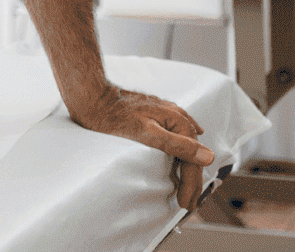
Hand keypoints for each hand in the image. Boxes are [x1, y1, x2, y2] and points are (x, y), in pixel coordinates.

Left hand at [70, 84, 213, 209]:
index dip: (191, 186)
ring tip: (186, 187)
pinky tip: (183, 154)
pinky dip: (180, 153)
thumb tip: (208, 157)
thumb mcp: (147, 133)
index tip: (185, 204)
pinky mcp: (154, 115)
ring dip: (187, 168)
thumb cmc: (114, 115)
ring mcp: (166, 114)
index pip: (192, 162)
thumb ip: (177, 144)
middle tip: (187, 203)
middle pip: (191, 155)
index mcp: (179, 122)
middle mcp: (177, 117)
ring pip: (185, 146)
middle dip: (191, 181)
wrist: (92, 96)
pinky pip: (175, 137)